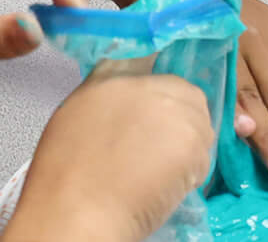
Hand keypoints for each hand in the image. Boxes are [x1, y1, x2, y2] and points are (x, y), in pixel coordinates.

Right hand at [4, 75, 216, 241]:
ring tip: (158, 173)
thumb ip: (106, 100)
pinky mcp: (193, 136)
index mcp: (110, 76)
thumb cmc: (63, 178)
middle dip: (178, 121)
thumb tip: (128, 101)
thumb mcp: (75, 119)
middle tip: (157, 153)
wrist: (76, 211)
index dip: (160, 84)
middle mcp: (145, 83)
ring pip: (199, 122)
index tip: (158, 106)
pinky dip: (192, 172)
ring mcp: (172, 106)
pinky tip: (165, 187)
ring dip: (188, 146)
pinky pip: (204, 153)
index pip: (149, 56)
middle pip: (183, 93)